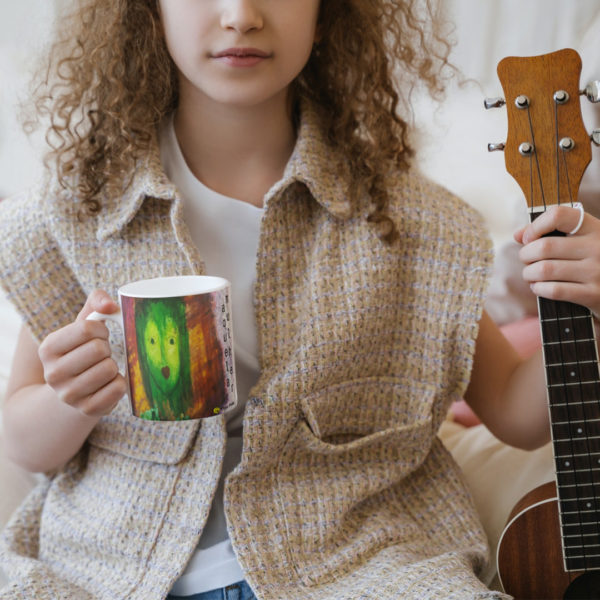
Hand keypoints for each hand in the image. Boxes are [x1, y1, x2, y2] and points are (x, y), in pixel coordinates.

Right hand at [38, 289, 126, 416]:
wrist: (75, 388)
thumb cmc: (84, 349)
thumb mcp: (85, 322)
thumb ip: (97, 301)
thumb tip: (112, 306)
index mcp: (48, 348)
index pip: (87, 329)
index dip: (101, 329)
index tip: (99, 336)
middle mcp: (53, 373)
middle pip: (99, 349)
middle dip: (107, 348)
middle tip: (101, 354)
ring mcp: (69, 395)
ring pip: (109, 369)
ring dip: (113, 365)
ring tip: (103, 368)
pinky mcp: (87, 410)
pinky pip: (118, 388)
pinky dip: (120, 383)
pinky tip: (108, 383)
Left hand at [515, 204, 599, 316]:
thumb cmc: (594, 259)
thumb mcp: (582, 240)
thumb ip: (551, 232)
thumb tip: (518, 235)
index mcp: (594, 228)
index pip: (558, 215)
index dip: (535, 226)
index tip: (529, 238)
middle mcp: (597, 247)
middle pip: (545, 247)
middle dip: (526, 255)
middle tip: (527, 260)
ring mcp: (596, 272)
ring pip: (545, 269)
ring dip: (529, 274)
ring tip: (530, 275)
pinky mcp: (593, 295)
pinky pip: (554, 290)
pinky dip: (538, 289)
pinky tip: (538, 287)